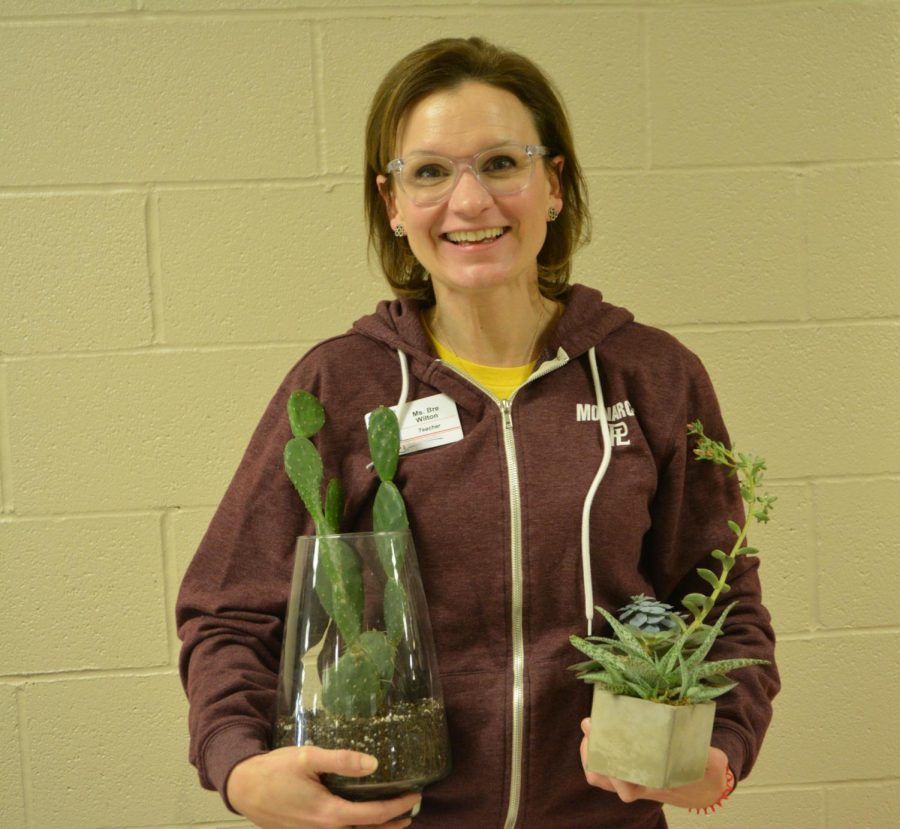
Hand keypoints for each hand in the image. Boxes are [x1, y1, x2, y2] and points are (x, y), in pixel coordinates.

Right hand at [226, 746, 420, 828]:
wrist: (243, 789)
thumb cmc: (275, 771)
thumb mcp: (308, 758)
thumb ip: (341, 760)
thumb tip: (374, 764)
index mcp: (329, 814)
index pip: (374, 815)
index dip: (398, 807)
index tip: (415, 795)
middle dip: (393, 824)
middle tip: (412, 810)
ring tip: (396, 820)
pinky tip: (361, 820)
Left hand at [579, 718, 729, 809]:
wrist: (705, 786)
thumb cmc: (707, 771)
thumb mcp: (712, 761)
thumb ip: (706, 752)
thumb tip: (697, 735)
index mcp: (656, 785)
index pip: (628, 790)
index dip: (614, 775)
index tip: (609, 753)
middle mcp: (639, 785)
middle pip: (604, 779)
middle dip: (592, 752)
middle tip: (589, 723)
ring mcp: (631, 779)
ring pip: (599, 775)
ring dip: (590, 751)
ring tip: (590, 724)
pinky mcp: (628, 769)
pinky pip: (603, 765)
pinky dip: (596, 749)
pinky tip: (599, 728)